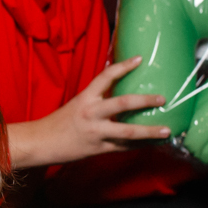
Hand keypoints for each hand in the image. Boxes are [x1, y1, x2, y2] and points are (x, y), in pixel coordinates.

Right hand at [7, 57, 171, 168]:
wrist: (40, 143)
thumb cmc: (58, 123)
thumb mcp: (76, 104)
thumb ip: (97, 99)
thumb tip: (118, 89)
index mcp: (85, 98)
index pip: (106, 77)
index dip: (123, 67)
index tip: (140, 59)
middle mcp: (91, 113)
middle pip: (122, 103)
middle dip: (145, 101)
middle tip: (162, 98)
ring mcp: (96, 132)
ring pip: (128, 131)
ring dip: (149, 131)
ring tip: (167, 130)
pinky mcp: (98, 149)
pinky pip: (123, 148)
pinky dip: (139, 146)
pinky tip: (153, 145)